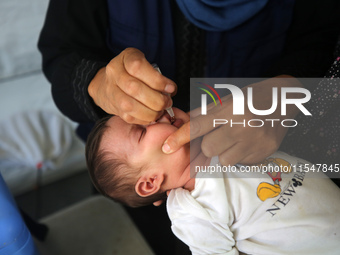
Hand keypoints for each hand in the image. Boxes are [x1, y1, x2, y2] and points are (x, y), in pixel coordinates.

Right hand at [88, 48, 176, 124]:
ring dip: (150, 112)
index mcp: (125, 58)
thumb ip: (155, 74)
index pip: (138, 67)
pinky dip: (144, 119)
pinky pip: (128, 117)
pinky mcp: (113, 107)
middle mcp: (114, 73)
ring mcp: (111, 91)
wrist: (106, 83)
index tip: (171, 88)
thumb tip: (170, 90)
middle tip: (167, 102)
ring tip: (160, 111)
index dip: (157, 80)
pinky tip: (151, 116)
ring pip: (129, 105)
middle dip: (156, 99)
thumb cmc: (132, 73)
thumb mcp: (143, 64)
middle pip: (134, 88)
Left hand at [162, 76, 302, 165]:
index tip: (167, 147)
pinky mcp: (265, 152)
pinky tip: (248, 143)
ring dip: (225, 152)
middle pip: (209, 148)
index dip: (180, 137)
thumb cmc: (252, 96)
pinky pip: (241, 163)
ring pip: (224, 159)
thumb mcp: (229, 98)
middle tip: (220, 135)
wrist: (286, 98)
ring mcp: (255, 141)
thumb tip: (185, 122)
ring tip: (236, 139)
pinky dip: (240, 155)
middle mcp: (242, 125)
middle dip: (208, 144)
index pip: (198, 126)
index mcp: (230, 109)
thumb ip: (206, 112)